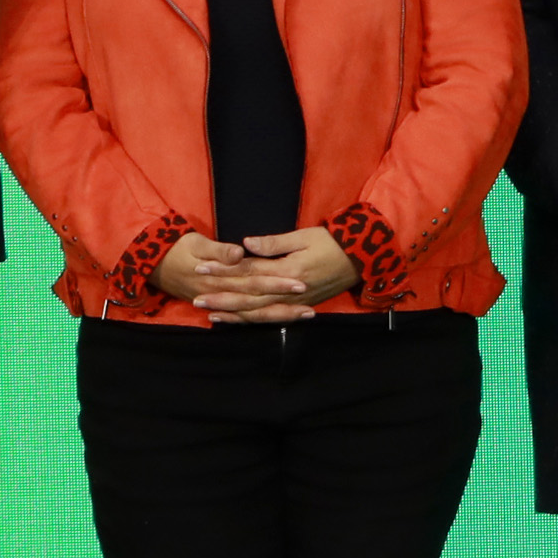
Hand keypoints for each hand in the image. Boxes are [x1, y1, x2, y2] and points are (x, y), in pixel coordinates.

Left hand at [155, 229, 361, 321]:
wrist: (361, 260)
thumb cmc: (332, 243)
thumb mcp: (304, 236)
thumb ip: (274, 243)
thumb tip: (245, 245)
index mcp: (287, 271)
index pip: (248, 272)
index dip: (224, 270)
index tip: (201, 267)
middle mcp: (288, 291)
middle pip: (249, 298)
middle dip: (222, 298)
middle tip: (196, 299)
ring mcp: (294, 302)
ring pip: (258, 312)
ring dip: (233, 314)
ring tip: (210, 314)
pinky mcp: (299, 306)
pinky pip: (271, 317)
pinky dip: (252, 320)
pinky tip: (236, 320)